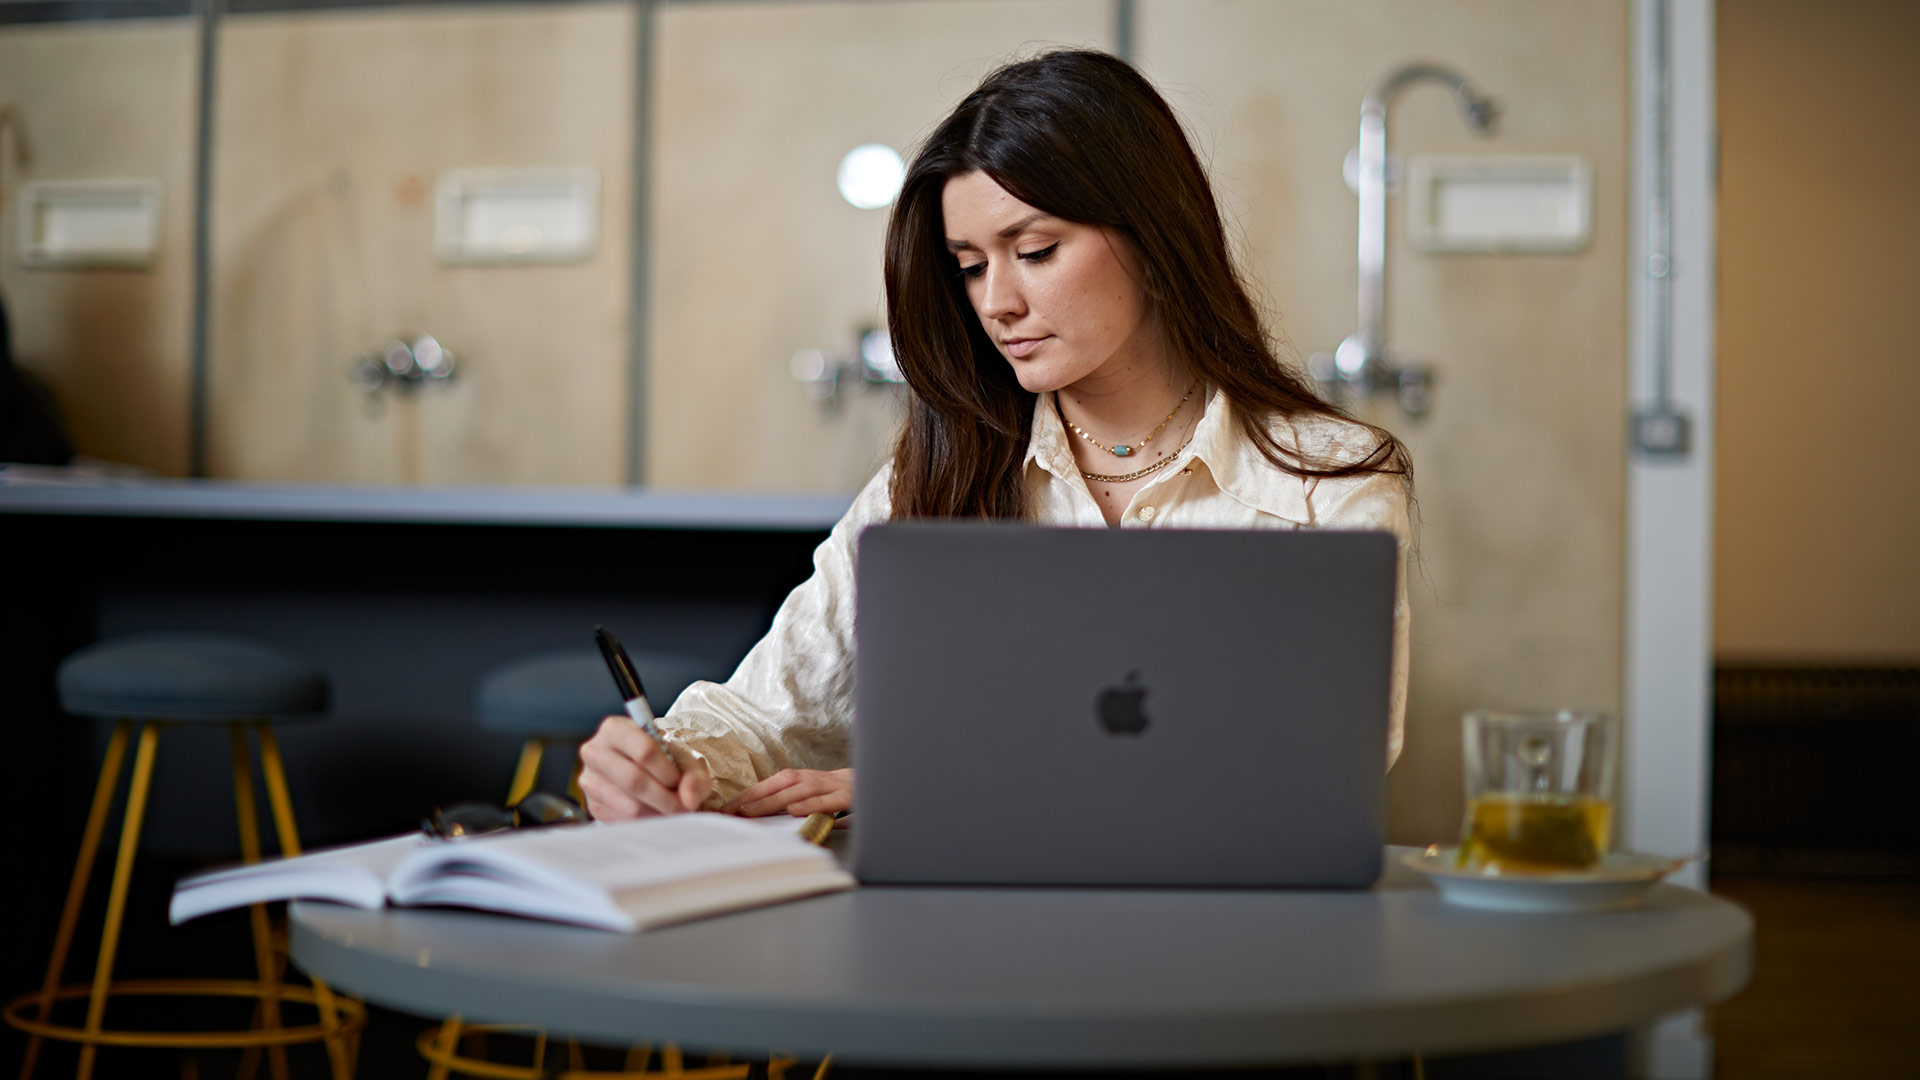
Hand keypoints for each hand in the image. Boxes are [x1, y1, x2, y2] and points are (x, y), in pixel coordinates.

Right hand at [577, 716, 710, 820]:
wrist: (648, 774)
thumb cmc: (665, 762)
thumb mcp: (685, 761)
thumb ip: (694, 777)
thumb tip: (689, 799)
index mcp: (615, 728)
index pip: (644, 751)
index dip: (667, 771)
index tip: (679, 781)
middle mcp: (595, 751)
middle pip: (634, 779)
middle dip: (664, 797)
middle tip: (682, 806)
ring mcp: (590, 780)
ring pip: (629, 805)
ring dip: (658, 812)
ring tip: (672, 809)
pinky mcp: (594, 806)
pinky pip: (623, 820)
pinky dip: (646, 821)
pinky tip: (656, 813)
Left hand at [721, 768, 852, 818]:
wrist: (891, 786)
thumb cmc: (856, 798)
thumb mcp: (829, 800)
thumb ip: (807, 807)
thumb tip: (775, 820)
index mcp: (815, 779)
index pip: (778, 782)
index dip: (753, 792)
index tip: (729, 807)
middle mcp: (824, 778)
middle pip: (786, 783)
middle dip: (756, 796)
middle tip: (731, 810)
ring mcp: (840, 785)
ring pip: (804, 789)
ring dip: (775, 800)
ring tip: (752, 811)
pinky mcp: (855, 797)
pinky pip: (831, 800)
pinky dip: (813, 804)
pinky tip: (795, 811)